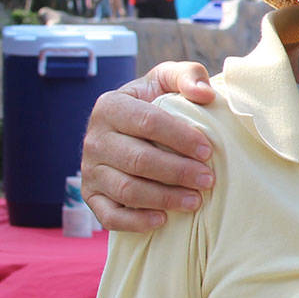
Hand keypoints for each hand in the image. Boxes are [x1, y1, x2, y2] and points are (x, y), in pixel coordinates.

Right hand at [82, 62, 215, 231]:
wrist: (133, 129)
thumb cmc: (158, 102)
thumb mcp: (169, 80)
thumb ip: (188, 75)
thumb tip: (204, 94)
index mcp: (111, 106)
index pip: (147, 122)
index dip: (180, 137)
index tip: (208, 150)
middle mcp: (94, 138)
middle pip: (138, 159)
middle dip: (177, 172)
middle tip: (208, 180)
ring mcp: (90, 170)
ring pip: (126, 189)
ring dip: (164, 198)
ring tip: (196, 201)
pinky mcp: (91, 196)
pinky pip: (109, 216)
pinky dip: (135, 221)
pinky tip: (163, 220)